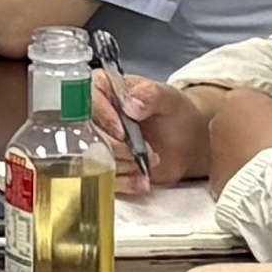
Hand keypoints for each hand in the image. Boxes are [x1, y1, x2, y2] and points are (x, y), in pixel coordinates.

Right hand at [100, 69, 196, 188]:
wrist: (184, 140)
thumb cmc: (173, 111)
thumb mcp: (168, 98)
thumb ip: (151, 94)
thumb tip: (131, 104)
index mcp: (101, 89)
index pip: (88, 100)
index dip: (103, 117)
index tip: (122, 131)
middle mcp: (91, 116)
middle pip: (87, 135)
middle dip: (118, 148)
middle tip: (147, 150)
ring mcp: (94, 145)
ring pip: (94, 161)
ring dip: (124, 166)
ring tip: (152, 161)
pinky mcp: (102, 168)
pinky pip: (104, 180)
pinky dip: (125, 183)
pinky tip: (143, 180)